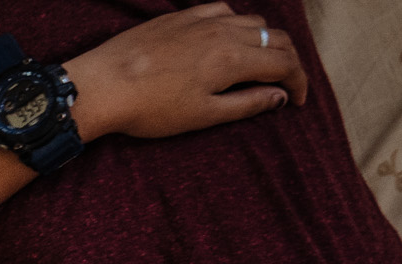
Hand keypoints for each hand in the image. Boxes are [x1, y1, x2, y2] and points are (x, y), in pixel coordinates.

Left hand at [65, 4, 308, 142]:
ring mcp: (202, 19)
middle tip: (285, 84)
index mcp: (234, 58)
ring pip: (252, 21)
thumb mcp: (203, 115)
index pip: (284, 64)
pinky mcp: (181, 16)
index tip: (296, 101)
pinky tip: (229, 38)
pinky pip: (222, 10)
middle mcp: (224, 31)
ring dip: (266, 41)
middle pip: (275, 39)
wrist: (103, 85)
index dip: (298, 83)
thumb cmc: (150, 108)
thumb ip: (247, 104)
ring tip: (261, 63)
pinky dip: (237, 23)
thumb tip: (279, 96)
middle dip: (288, 62)